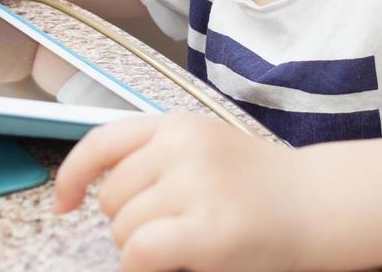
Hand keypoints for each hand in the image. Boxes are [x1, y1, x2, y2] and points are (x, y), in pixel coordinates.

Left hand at [54, 114, 313, 271]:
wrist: (318, 204)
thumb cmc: (256, 186)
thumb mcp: (204, 148)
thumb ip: (155, 156)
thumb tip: (90, 192)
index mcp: (180, 124)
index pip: (102, 141)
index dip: (72, 175)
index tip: (64, 203)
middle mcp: (185, 147)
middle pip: (111, 197)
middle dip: (130, 221)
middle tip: (176, 226)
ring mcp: (198, 185)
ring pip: (123, 230)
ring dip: (143, 247)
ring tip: (188, 241)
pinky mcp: (210, 229)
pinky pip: (141, 253)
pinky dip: (145, 265)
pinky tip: (174, 263)